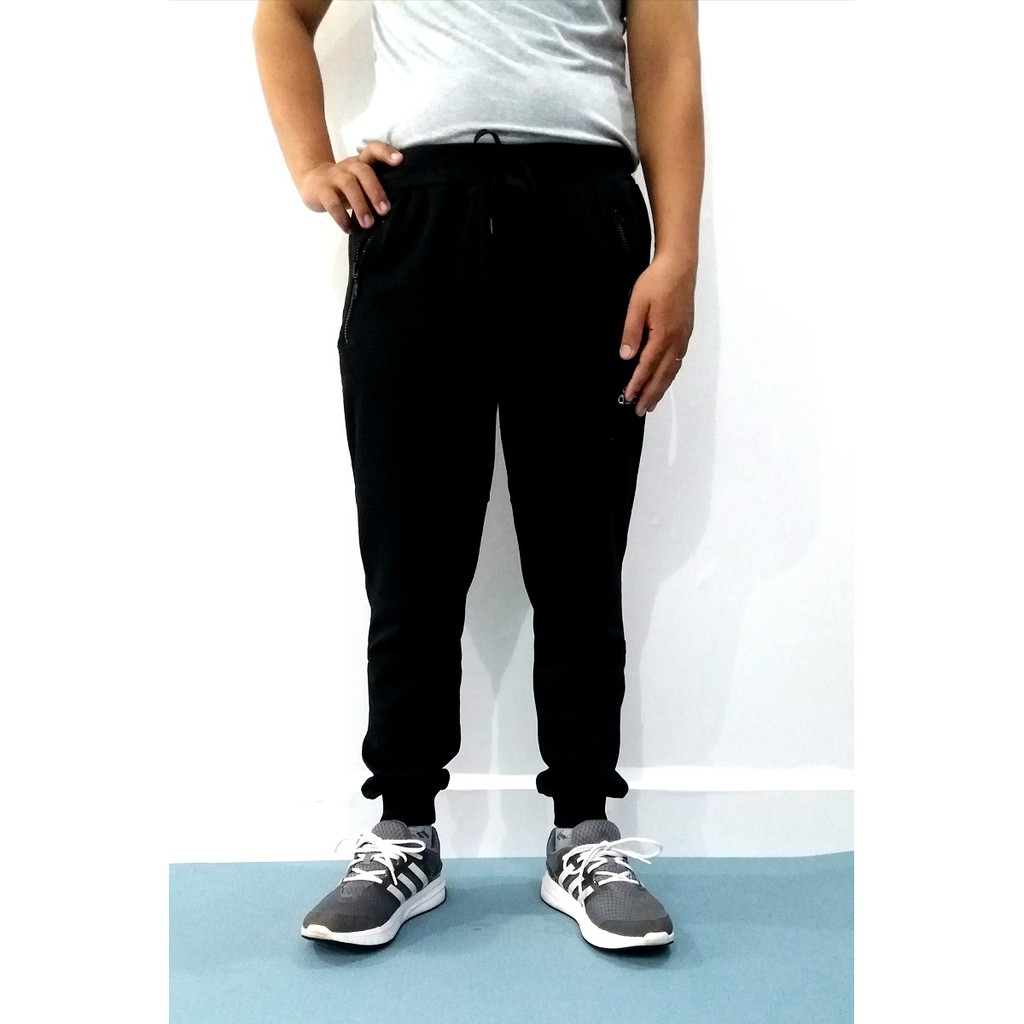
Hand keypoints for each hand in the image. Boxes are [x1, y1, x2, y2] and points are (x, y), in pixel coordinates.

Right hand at [296, 141, 403, 233]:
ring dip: (360, 206)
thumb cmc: (345, 186)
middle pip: (363, 171)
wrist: (312, 182)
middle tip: (384, 211)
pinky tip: (349, 229)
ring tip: (368, 224)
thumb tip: (397, 209)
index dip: (386, 152)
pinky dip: (342, 217)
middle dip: (375, 191)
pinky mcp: (321, 190)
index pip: (373, 150)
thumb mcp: (360, 182)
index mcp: (361, 162)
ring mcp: (334, 176)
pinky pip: (332, 202)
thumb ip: (375, 188)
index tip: (400, 160)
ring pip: (349, 185)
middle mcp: (349, 166)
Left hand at [618, 253, 695, 415]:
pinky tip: (665, 380)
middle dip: (651, 394)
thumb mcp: (637, 304)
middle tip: (640, 410)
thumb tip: (627, 356)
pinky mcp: (686, 332)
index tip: (628, 397)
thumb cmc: (657, 281)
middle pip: (663, 374)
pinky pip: (678, 361)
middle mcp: (676, 340)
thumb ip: (632, 331)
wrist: (680, 264)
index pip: (647, 366)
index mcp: (663, 334)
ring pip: (672, 370)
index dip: (637, 383)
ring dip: (661, 388)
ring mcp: (683, 337)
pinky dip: (670, 375)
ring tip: (652, 402)